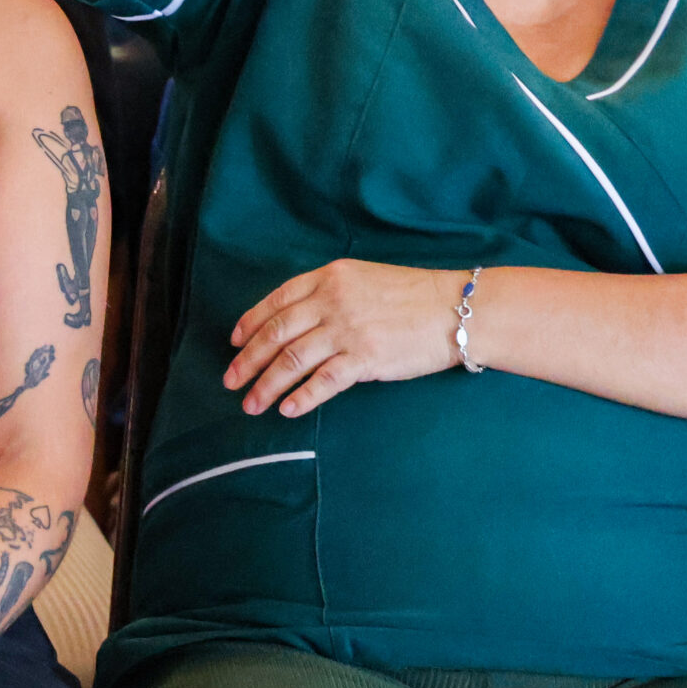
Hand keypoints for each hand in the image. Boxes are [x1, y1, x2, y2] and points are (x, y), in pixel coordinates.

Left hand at [224, 258, 462, 416]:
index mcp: (328, 278)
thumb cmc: (413, 295)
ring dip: (266, 385)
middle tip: (230, 381)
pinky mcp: (366, 358)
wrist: (457, 310)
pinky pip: (323, 381)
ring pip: (292, 359)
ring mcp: (347, 330)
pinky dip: (301, 397)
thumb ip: (328, 294)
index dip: (250, 323)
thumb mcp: (363, 279)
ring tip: (251, 404)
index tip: (234, 342)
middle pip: (276, 333)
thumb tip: (296, 321)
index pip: (276, 301)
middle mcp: (331, 301)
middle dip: (247, 360)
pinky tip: (287, 409)